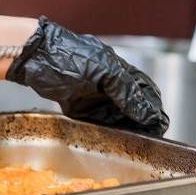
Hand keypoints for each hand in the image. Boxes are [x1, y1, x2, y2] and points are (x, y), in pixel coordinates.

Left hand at [6, 16, 169, 134]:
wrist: (35, 57)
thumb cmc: (68, 56)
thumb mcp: (103, 71)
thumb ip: (125, 90)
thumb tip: (145, 112)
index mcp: (118, 69)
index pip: (144, 90)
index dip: (153, 106)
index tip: (160, 123)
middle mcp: (107, 83)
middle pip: (131, 105)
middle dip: (142, 120)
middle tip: (151, 135)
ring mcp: (92, 95)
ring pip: (115, 114)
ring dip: (126, 126)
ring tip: (137, 139)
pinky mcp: (77, 105)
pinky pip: (97, 119)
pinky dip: (106, 128)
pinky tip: (115, 136)